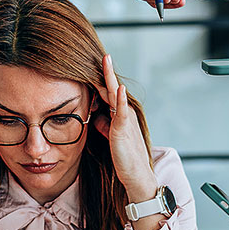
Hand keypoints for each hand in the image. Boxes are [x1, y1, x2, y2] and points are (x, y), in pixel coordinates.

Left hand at [92, 55, 156, 225]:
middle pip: (112, 88)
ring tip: (107, 61)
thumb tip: (95, 115)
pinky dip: (121, 99)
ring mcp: (124, 120)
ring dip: (111, 78)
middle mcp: (123, 114)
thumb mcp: (109, 135)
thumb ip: (103, 123)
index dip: (101, 79)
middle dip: (107, 72)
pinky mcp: (123, 130)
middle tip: (102, 54)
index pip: (108, 93)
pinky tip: (119, 88)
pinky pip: (122, 112)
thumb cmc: (123, 157)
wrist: (135, 175)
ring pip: (116, 95)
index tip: (94, 64)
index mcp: (119, 115)